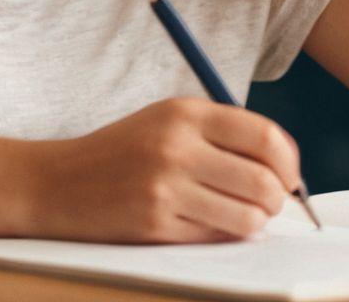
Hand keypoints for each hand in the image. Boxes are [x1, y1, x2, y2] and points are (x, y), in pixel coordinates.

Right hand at [19, 97, 301, 243]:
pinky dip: (223, 234)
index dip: (288, 161)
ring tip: (240, 214)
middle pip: (263, 180)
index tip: (290, 174)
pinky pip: (216, 237)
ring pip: (247, 217)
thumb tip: (283, 164)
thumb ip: (221, 133)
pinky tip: (206, 222)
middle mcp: (177, 146)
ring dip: (254, 222)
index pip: (264, 136)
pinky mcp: (156, 225)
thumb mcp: (168, 120)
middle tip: (271, 202)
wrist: (58, 181)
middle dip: (279, 198)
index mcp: (185, 112)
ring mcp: (166, 187)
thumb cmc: (123, 150)